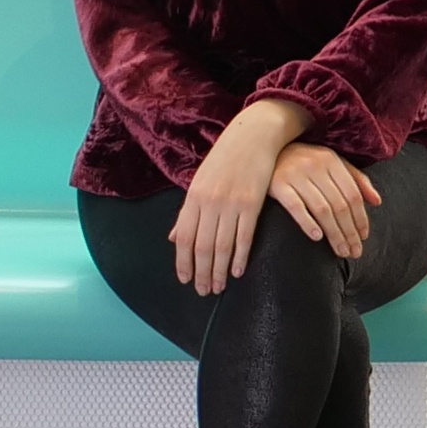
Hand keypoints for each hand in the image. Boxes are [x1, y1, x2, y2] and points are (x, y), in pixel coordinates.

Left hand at [168, 99, 314, 293]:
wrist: (252, 135)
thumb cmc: (224, 160)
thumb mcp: (200, 182)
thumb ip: (188, 213)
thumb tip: (174, 239)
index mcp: (193, 197)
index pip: (185, 238)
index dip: (184, 262)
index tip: (185, 280)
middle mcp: (210, 202)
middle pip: (202, 246)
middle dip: (201, 273)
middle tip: (203, 292)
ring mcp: (231, 203)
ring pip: (222, 246)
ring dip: (219, 271)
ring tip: (218, 287)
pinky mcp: (252, 203)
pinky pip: (245, 237)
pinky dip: (240, 257)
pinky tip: (237, 272)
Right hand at [270, 142, 376, 258]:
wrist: (266, 148)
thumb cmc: (303, 160)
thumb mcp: (332, 163)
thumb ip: (356, 180)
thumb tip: (377, 201)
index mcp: (331, 160)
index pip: (353, 194)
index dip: (361, 218)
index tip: (363, 237)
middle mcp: (315, 165)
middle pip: (340, 204)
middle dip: (349, 232)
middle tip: (353, 252)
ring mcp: (295, 174)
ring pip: (322, 209)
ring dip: (334, 234)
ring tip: (340, 251)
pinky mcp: (277, 184)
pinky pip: (295, 207)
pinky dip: (308, 223)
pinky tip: (317, 237)